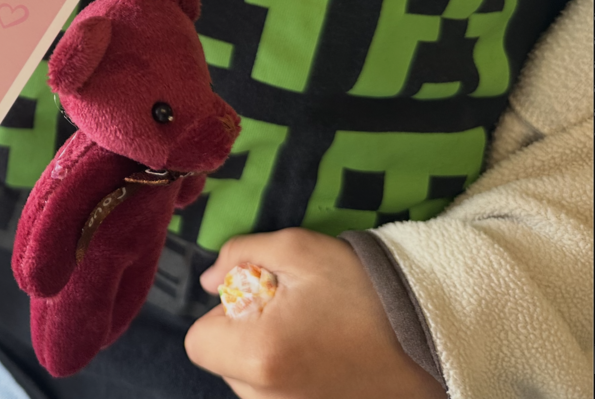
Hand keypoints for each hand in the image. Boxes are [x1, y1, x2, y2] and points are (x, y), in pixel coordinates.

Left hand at [185, 229, 447, 398]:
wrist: (432, 333)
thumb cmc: (361, 287)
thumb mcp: (296, 249)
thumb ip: (239, 254)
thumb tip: (209, 280)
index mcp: (259, 356)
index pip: (199, 342)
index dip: (222, 314)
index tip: (260, 299)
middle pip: (224, 364)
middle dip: (244, 335)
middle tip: (292, 312)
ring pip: (250, 385)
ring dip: (266, 359)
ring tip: (314, 335)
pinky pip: (279, 397)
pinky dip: (290, 379)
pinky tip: (326, 358)